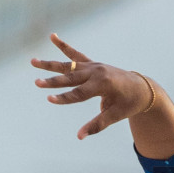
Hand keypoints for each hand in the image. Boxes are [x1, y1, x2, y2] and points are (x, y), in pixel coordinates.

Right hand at [31, 34, 154, 138]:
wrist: (141, 88)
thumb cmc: (129, 104)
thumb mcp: (116, 115)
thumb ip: (97, 125)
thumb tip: (79, 137)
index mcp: (103, 84)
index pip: (80, 94)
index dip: (64, 98)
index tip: (49, 99)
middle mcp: (97, 72)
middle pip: (71, 78)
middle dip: (53, 82)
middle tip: (37, 83)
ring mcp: (94, 66)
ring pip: (68, 65)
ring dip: (50, 64)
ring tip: (32, 61)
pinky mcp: (93, 64)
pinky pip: (76, 54)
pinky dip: (64, 46)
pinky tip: (52, 36)